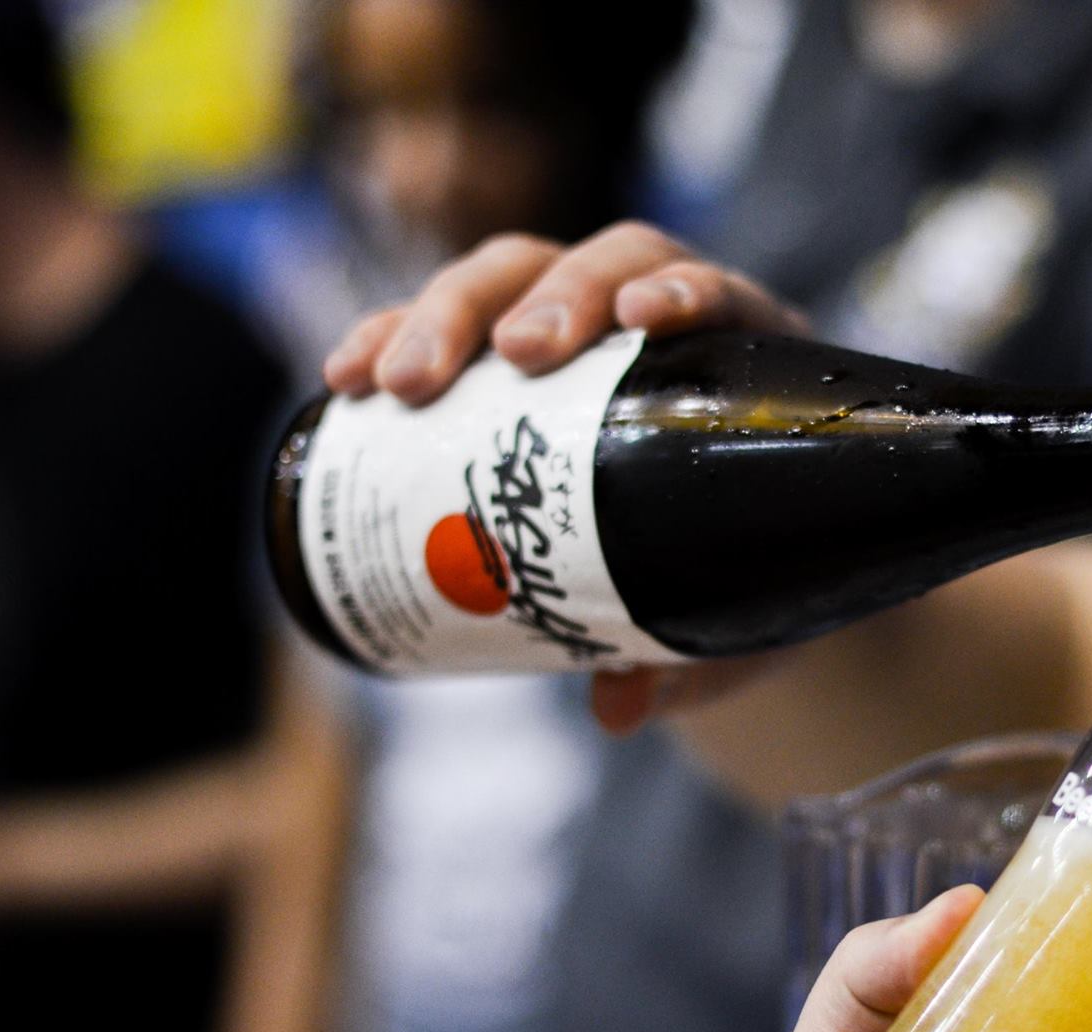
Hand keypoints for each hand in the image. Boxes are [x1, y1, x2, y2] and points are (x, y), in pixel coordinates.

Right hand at [321, 221, 808, 733]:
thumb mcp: (725, 623)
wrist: (720, 575)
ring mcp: (574, 328)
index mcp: (739, 363)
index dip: (678, 286)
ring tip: (396, 380)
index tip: (641, 319)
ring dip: (448, 312)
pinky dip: (393, 335)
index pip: (714, 290)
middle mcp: (656, 320)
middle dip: (544, 299)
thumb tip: (615, 706)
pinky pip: (444, 324)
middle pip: (598, 264)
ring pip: (512, 278)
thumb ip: (687, 662)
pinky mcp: (503, 355)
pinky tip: (348, 380)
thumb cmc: (743, 582)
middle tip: (508, 356)